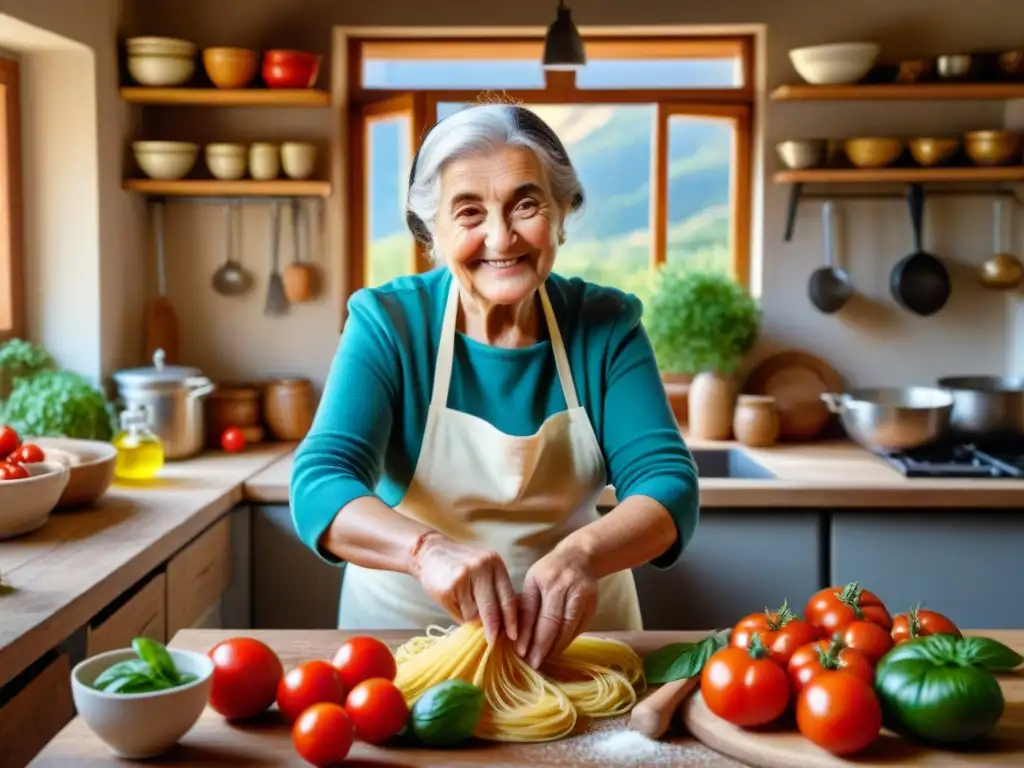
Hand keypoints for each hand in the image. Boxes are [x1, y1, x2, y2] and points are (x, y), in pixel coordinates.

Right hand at [411, 532, 517, 644]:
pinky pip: (459, 613)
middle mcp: (482, 567)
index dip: (512, 620)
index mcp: (495, 564)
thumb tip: (505, 625)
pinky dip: (458, 614)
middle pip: (493, 609)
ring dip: (471, 618)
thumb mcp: (484, 570)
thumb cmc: (461, 566)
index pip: (508, 597)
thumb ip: (494, 591)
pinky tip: (453, 601)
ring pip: (474, 614)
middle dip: (494, 629)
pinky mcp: (448, 587)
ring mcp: (464, 576)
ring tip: (463, 604)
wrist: (430, 552)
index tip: (514, 636)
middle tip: (493, 642)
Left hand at [515, 545, 598, 668]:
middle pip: (553, 622)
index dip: (527, 634)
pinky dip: (567, 641)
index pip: (533, 611)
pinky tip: (557, 650)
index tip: (520, 653)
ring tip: (543, 660)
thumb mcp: (532, 582)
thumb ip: (526, 606)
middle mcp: (564, 586)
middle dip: (542, 646)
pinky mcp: (593, 604)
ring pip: (568, 628)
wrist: (580, 557)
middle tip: (533, 664)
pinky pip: (579, 628)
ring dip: (555, 648)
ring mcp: (582, 595)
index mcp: (543, 579)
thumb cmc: (549, 572)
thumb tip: (516, 637)